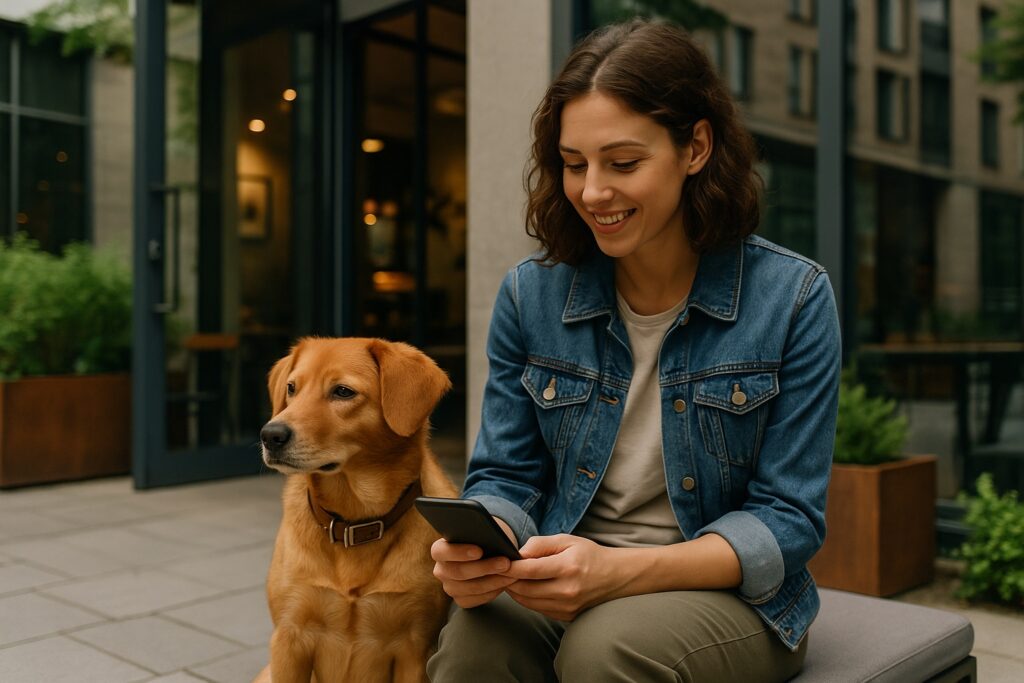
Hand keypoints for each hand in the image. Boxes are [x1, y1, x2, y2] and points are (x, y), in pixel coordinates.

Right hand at [430, 519, 518, 608]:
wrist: (488, 552)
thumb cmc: (483, 539)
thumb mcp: (481, 532)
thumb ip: (479, 533)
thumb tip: (491, 537)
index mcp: (439, 550)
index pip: (440, 551)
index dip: (459, 552)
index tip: (479, 551)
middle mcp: (441, 570)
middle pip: (458, 572)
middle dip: (485, 567)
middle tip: (505, 562)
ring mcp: (450, 587)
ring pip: (471, 588)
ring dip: (494, 580)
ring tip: (512, 573)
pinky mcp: (461, 599)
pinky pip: (477, 599)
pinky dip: (493, 591)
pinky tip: (505, 583)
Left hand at [501, 534, 623, 620]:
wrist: (615, 576)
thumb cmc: (588, 554)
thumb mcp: (567, 540)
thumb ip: (540, 544)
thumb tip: (517, 553)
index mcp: (567, 568)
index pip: (529, 570)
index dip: (509, 567)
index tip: (497, 562)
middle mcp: (567, 591)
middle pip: (524, 589)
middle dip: (507, 580)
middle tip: (497, 569)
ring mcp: (566, 607)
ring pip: (527, 602)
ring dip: (514, 590)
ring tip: (508, 578)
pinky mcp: (565, 616)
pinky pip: (537, 608)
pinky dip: (526, 599)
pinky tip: (524, 587)